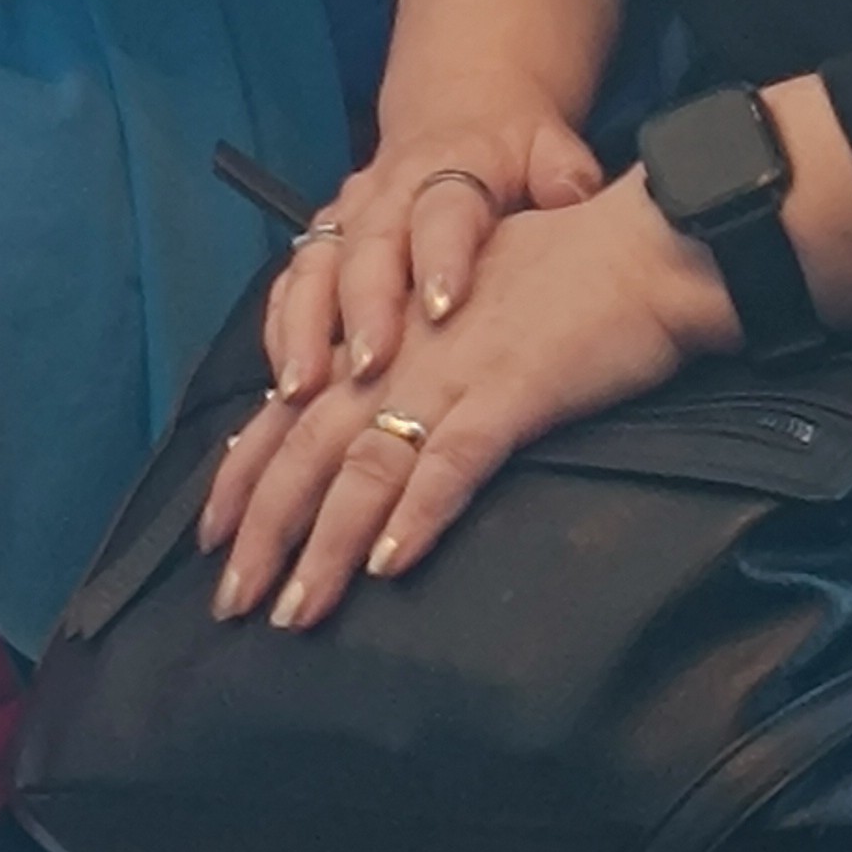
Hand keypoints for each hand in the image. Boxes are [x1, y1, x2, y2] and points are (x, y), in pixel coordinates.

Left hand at [208, 173, 737, 633]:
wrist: (640, 244)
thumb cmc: (561, 275)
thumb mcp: (461, 304)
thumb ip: (410, 354)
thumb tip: (371, 408)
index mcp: (386, 333)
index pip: (293, 408)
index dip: (246, 472)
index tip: (211, 534)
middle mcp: (401, 351)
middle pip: (310, 445)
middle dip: (264, 528)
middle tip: (231, 600)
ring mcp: (453, 370)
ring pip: (368, 463)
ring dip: (326, 542)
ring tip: (296, 607)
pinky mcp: (513, 390)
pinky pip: (454, 460)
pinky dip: (417, 512)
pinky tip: (390, 563)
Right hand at [267, 77, 604, 403]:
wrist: (460, 108)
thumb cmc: (511, 147)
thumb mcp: (549, 147)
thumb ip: (562, 173)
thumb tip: (572, 197)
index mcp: (451, 166)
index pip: (443, 209)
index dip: (440, 256)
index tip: (444, 308)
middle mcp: (388, 190)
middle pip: (367, 247)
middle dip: (363, 309)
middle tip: (370, 368)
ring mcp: (348, 216)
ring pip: (314, 268)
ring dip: (304, 328)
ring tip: (302, 390)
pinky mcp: (323, 240)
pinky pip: (289, 285)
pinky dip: (280, 333)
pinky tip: (279, 386)